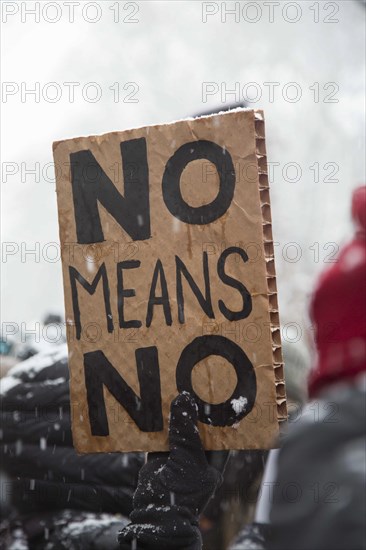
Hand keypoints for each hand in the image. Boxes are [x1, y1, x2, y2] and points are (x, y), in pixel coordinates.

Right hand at [118, 392, 222, 548]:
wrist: (155, 516)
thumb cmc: (182, 493)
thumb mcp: (188, 459)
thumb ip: (185, 431)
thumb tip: (184, 398)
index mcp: (213, 461)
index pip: (221, 433)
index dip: (220, 414)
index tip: (218, 392)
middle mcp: (197, 457)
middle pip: (197, 428)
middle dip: (194, 409)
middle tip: (192, 384)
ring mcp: (177, 457)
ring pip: (178, 430)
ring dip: (174, 414)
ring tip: (173, 388)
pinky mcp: (159, 457)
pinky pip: (159, 436)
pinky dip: (156, 423)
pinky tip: (154, 406)